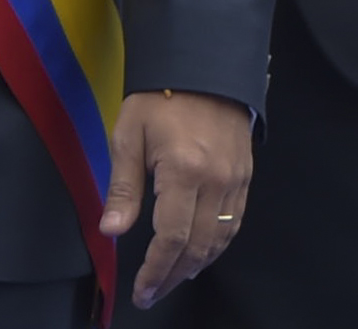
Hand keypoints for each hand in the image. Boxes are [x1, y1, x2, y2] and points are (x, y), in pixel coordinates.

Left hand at [99, 89, 252, 309]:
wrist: (204, 65)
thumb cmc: (160, 96)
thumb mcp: (129, 134)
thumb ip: (123, 187)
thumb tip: (112, 230)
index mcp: (183, 170)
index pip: (171, 238)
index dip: (155, 271)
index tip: (142, 290)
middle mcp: (215, 180)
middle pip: (198, 247)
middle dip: (173, 276)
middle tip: (153, 293)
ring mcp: (235, 180)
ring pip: (220, 239)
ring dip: (197, 265)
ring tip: (173, 278)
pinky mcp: (245, 176)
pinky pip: (234, 222)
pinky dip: (218, 245)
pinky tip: (202, 253)